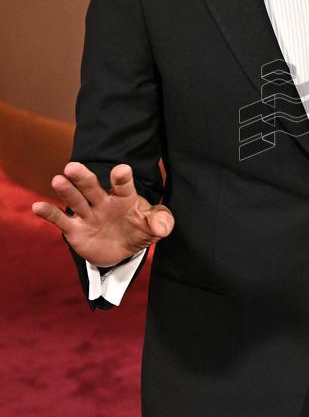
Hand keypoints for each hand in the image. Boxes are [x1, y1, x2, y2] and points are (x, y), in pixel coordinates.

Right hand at [31, 162, 174, 267]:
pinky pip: (60, 220)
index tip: (121, 170)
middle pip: (92, 187)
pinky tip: (37, 207)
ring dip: (66, 191)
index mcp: (125, 197)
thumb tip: (162, 227)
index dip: (122, 177)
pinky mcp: (75, 229)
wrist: (122, 249)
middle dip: (83, 177)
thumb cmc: (140, 228)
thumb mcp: (155, 226)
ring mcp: (88, 214)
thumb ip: (162, 222)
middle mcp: (103, 201)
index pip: (123, 185)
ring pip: (75, 200)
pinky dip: (49, 213)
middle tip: (73, 167)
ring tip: (57, 180)